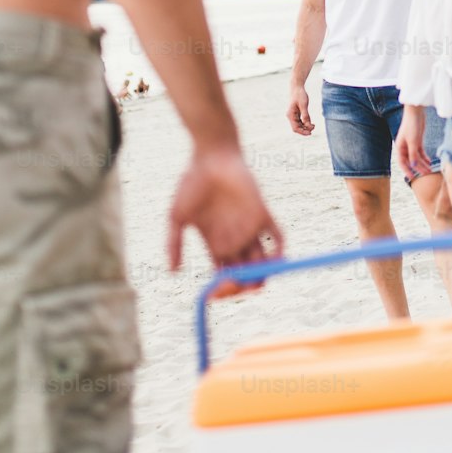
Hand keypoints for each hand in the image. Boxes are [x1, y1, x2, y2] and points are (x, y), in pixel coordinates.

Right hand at [167, 145, 283, 294]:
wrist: (210, 156)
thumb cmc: (192, 184)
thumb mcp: (176, 217)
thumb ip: (173, 243)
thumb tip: (172, 271)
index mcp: (215, 243)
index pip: (223, 276)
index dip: (222, 290)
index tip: (213, 296)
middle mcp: (234, 239)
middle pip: (244, 274)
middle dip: (241, 286)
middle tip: (234, 287)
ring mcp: (249, 227)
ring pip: (262, 261)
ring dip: (261, 274)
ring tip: (253, 279)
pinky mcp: (262, 213)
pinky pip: (277, 236)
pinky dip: (279, 251)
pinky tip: (274, 260)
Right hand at [286, 84, 313, 135]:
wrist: (297, 87)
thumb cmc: (299, 95)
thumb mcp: (304, 105)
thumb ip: (305, 115)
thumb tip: (308, 125)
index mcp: (290, 115)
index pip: (295, 128)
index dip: (302, 132)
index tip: (310, 132)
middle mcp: (291, 116)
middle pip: (297, 128)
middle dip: (305, 130)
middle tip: (313, 127)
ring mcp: (293, 115)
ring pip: (299, 125)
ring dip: (305, 127)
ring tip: (313, 126)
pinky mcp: (296, 113)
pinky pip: (300, 121)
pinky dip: (305, 123)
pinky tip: (311, 123)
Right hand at [395, 104, 430, 179]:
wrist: (415, 112)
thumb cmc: (411, 125)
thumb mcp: (413, 141)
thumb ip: (413, 154)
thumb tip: (413, 166)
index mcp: (400, 147)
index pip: (402, 162)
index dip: (407, 170)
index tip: (412, 177)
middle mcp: (405, 147)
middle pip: (411, 161)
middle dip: (418, 168)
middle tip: (426, 174)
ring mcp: (411, 144)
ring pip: (417, 157)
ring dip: (423, 164)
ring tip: (430, 170)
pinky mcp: (417, 141)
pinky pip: (421, 152)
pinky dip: (425, 158)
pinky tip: (429, 162)